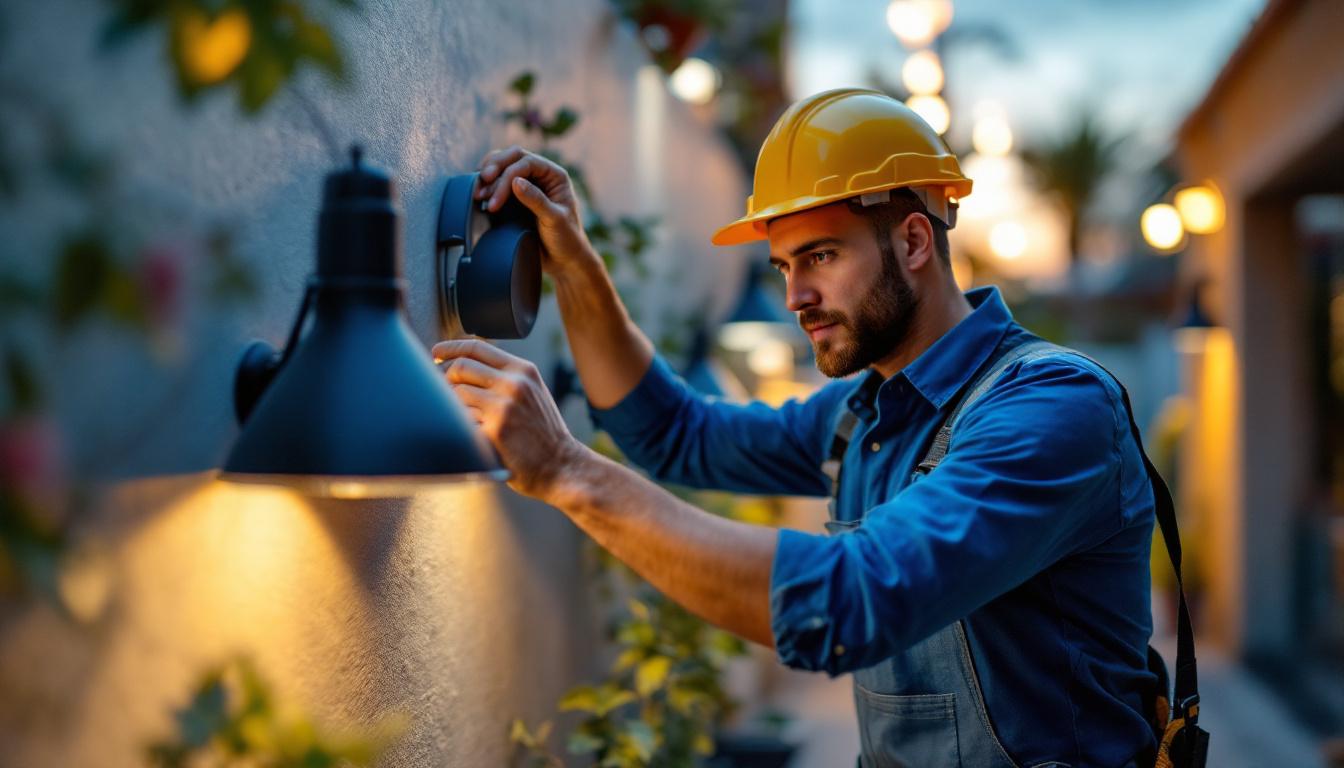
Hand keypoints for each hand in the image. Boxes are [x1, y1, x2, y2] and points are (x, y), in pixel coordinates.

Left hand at [432, 338, 587, 500]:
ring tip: (467, 419)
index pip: (477, 347)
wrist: (562, 465)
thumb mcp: (532, 392)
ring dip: (453, 406)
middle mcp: (513, 383)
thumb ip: (504, 376)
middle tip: (444, 392)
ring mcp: (503, 406)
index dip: (450, 347)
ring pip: (456, 394)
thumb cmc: (542, 432)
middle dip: (445, 378)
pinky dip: (461, 427)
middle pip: (460, 367)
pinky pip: (461, 420)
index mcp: (523, 370)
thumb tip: (461, 364)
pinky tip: (474, 436)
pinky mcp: (494, 430)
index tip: (436, 353)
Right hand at [476, 145, 595, 279]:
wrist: (563, 261)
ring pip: (503, 166)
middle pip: (512, 157)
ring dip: (488, 176)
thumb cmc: (566, 240)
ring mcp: (528, 184)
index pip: (527, 163)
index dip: (507, 176)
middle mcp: (541, 175)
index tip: (496, 200)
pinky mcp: (516, 196)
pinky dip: (487, 185)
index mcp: (555, 176)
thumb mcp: (554, 220)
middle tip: (482, 186)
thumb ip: (536, 200)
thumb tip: (515, 181)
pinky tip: (480, 195)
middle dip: (495, 168)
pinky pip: (498, 182)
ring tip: (478, 194)